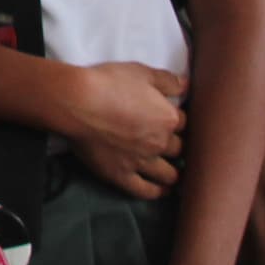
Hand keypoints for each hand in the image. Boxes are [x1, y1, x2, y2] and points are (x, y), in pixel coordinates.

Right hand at [55, 60, 186, 199]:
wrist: (77, 102)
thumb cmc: (108, 83)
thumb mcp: (140, 72)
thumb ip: (167, 81)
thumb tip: (187, 86)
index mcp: (168, 118)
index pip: (183, 123)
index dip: (176, 119)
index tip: (170, 119)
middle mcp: (159, 143)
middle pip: (178, 149)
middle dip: (177, 146)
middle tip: (171, 145)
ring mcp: (142, 162)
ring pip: (169, 174)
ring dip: (173, 173)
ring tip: (173, 172)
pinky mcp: (122, 175)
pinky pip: (145, 190)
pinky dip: (156, 192)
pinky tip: (161, 190)